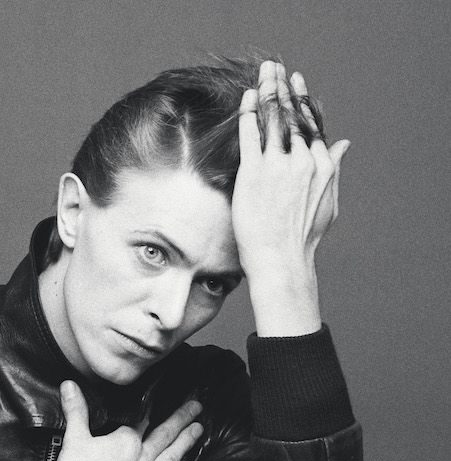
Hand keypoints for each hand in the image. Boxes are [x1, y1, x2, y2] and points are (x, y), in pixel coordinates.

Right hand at [32, 380, 202, 460]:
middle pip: (166, 435)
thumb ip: (76, 409)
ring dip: (187, 443)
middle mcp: (142, 459)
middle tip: (197, 407)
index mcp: (126, 441)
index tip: (168, 400)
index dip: (155, 410)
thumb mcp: (75, 436)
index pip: (144, 421)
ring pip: (172, 458)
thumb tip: (69, 384)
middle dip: (183, 419)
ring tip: (200, 431)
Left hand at [232, 61, 349, 335]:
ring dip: (268, 91)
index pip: (312, 124)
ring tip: (264, 73)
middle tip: (276, 68)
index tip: (296, 84)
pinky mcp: (254, 172)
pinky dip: (249, 112)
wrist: (281, 258)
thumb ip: (335, 168)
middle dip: (285, 88)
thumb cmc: (302, 236)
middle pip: (294, 115)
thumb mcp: (328, 201)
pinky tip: (247, 98)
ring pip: (274, 118)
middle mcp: (304, 160)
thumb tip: (345, 144)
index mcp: (323, 166)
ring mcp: (279, 165)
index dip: (303, 102)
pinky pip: (251, 134)